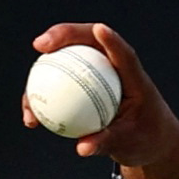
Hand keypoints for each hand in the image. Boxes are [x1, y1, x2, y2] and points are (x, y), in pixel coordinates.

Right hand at [22, 22, 178, 178]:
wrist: (148, 143)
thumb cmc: (146, 140)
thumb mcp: (130, 143)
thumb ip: (107, 142)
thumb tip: (81, 148)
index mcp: (134, 78)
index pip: (123, 53)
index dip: (111, 39)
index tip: (99, 30)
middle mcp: (113, 67)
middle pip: (87, 40)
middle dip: (62, 34)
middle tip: (40, 45)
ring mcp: (97, 73)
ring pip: (67, 59)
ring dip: (43, 65)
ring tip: (29, 83)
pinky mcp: (85, 84)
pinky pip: (60, 85)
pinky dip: (44, 97)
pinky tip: (30, 117)